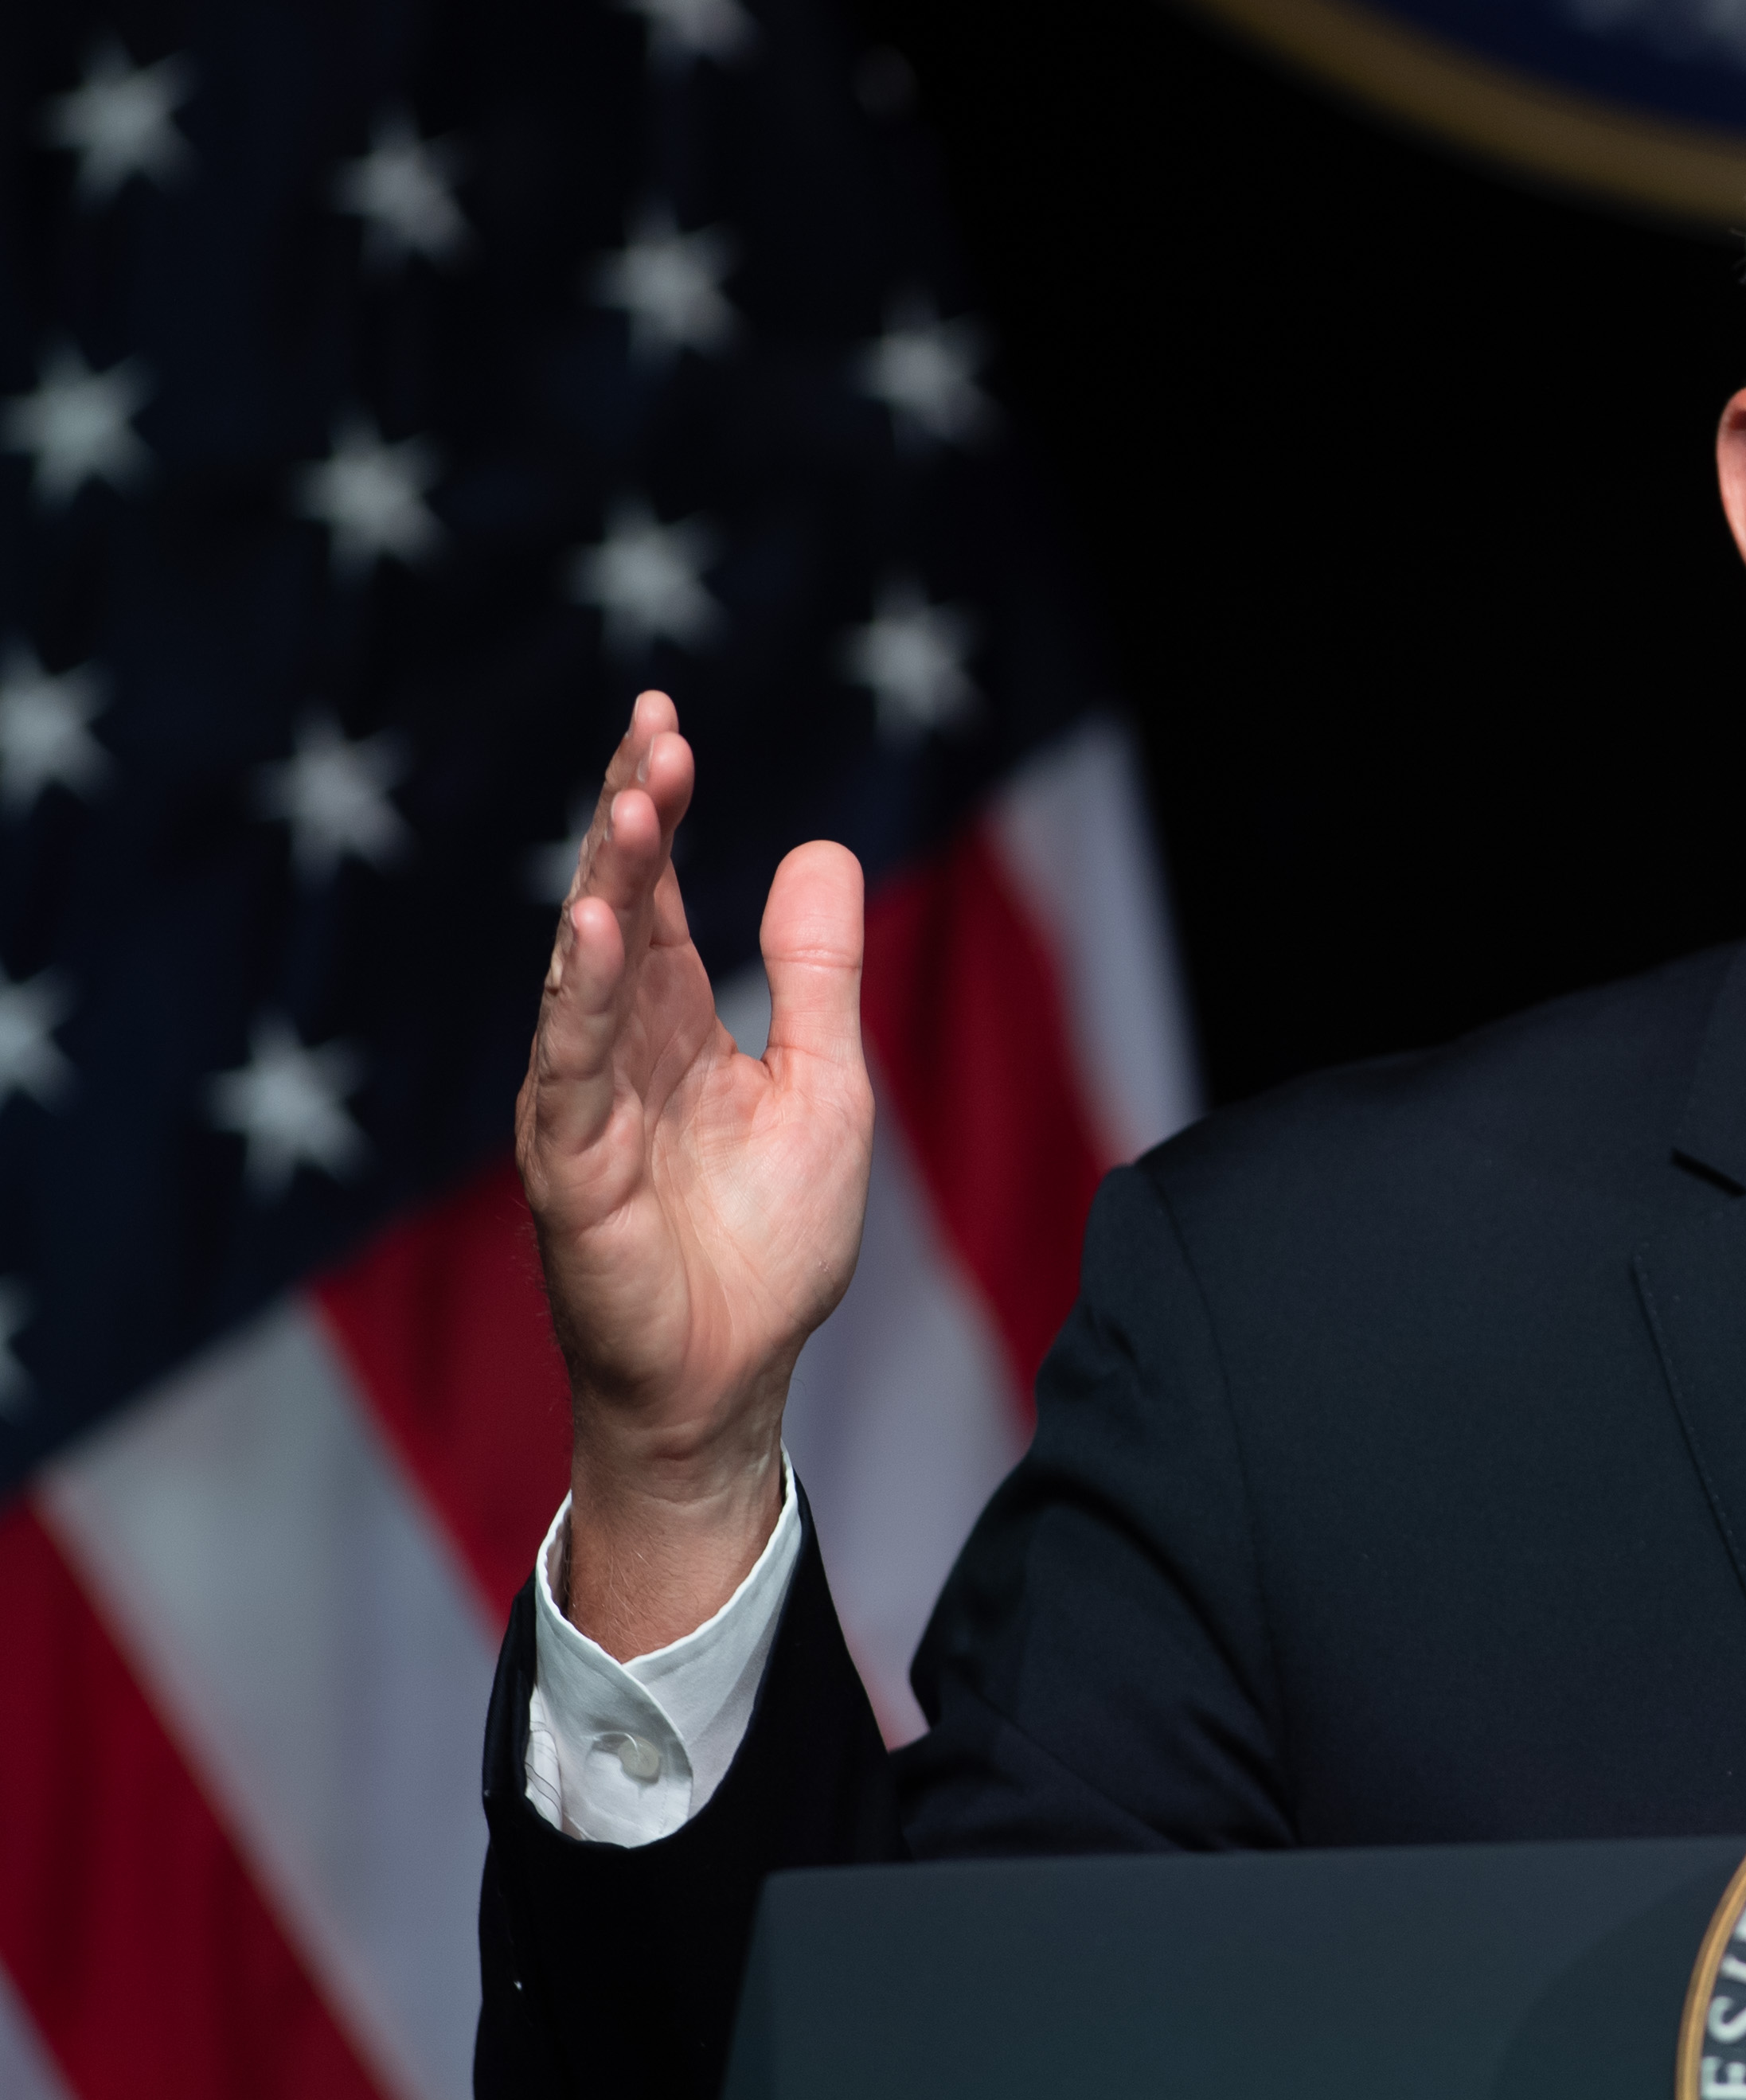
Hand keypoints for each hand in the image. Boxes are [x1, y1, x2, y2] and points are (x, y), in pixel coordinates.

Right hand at [515, 693, 871, 1657]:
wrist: (733, 1374)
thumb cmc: (769, 1243)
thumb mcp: (824, 1084)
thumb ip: (814, 973)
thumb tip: (820, 848)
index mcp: (670, 1023)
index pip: (654, 893)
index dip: (656, 810)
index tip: (666, 725)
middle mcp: (612, 1048)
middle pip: (611, 906)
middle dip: (629, 819)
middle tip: (653, 733)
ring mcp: (580, 1103)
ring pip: (582, 971)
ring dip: (607, 883)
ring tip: (633, 801)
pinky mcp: (568, 1166)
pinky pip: (570, 1064)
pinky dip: (580, 993)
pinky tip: (593, 924)